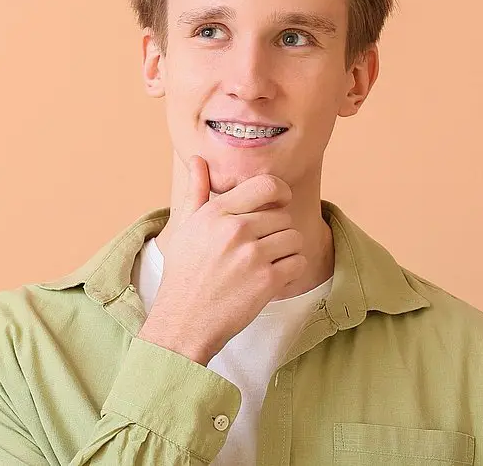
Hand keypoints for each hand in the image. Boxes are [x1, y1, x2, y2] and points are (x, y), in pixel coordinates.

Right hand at [136, 155, 307, 364]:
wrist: (184, 322)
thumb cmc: (185, 274)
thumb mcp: (185, 228)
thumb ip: (196, 191)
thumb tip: (199, 159)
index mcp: (217, 213)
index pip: (266, 185)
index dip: (280, 192)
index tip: (279, 203)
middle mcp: (236, 230)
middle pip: (283, 216)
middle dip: (277, 231)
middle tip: (259, 249)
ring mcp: (253, 256)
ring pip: (294, 239)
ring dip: (286, 252)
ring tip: (264, 264)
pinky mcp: (267, 282)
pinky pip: (298, 263)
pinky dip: (290, 272)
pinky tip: (271, 279)